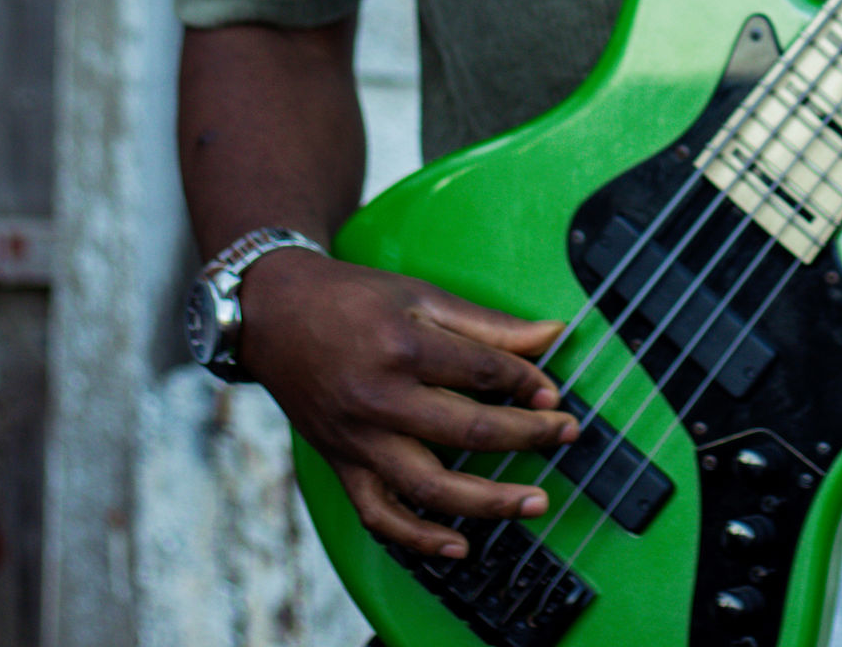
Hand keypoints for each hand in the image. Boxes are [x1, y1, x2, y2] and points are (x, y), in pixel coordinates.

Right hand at [236, 248, 582, 559]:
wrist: (274, 315)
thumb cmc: (351, 299)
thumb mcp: (421, 295)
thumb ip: (489, 324)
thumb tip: (553, 333)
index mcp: (404, 347)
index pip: (486, 374)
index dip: (531, 384)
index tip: (554, 392)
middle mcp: (380, 399)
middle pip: (469, 432)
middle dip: (528, 438)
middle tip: (567, 436)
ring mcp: (359, 439)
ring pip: (430, 486)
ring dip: (489, 501)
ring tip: (534, 503)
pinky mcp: (342, 464)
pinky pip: (380, 514)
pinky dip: (418, 539)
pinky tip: (458, 546)